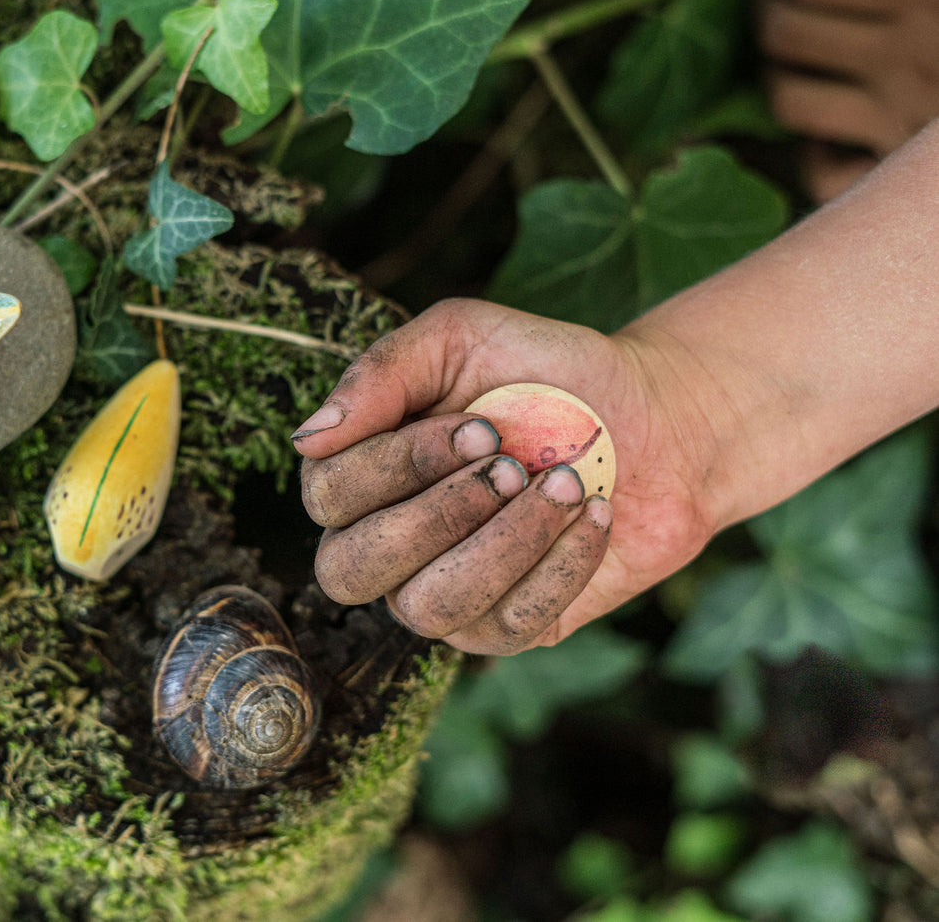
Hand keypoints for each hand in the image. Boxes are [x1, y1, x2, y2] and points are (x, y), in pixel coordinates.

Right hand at [294, 299, 722, 653]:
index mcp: (359, 474)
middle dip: (437, 516)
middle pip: (348, 571)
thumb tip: (310, 436)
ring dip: (505, 544)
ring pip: (427, 608)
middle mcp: (384, 543)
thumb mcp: (461, 337)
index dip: (399, 465)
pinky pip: (507, 627)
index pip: (327, 495)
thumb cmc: (546, 371)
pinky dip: (559, 566)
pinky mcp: (506, 628)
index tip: (480, 426)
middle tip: (514, 465)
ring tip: (564, 488)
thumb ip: (381, 373)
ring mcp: (440, 593)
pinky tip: (594, 516)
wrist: (655, 417)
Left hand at [760, 0, 938, 199]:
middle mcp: (913, 54)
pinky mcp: (899, 173)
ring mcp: (903, 119)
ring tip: (795, 60)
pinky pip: (821, 174)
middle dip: (771, 13)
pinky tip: (832, 132)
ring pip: (788, 99)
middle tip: (778, 4)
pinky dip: (814, 155)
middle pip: (785, 32)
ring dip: (780, 76)